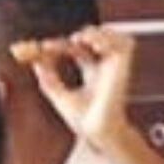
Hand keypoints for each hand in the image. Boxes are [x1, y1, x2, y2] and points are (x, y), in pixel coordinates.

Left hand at [16, 26, 138, 149]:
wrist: (95, 130)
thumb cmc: (84, 120)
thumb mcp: (58, 94)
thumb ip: (49, 78)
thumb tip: (37, 62)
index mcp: (92, 74)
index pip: (80, 50)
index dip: (62, 45)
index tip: (44, 47)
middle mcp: (105, 68)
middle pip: (100, 39)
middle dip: (84, 34)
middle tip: (67, 40)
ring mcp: (115, 68)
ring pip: (117, 38)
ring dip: (101, 33)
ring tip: (83, 39)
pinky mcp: (122, 68)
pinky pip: (125, 46)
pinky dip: (111, 40)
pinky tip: (95, 45)